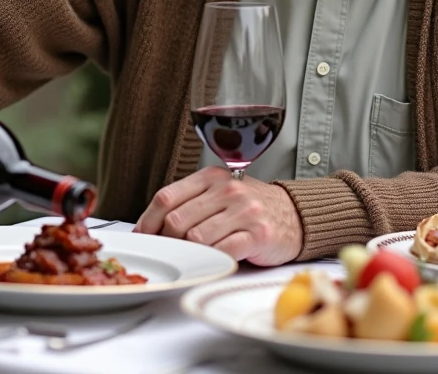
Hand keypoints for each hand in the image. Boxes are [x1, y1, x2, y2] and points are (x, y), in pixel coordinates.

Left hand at [133, 166, 302, 265]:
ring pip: (195, 237)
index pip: (166, 197)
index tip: (143, 237)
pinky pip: (222, 251)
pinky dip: (210, 260)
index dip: (147, 220)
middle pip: (176, 220)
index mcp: (211, 177)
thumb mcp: (219, 194)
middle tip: (168, 252)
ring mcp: (244, 211)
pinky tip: (211, 261)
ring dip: (187, 253)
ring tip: (191, 257)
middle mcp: (227, 190)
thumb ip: (189, 204)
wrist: (294, 216)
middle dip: (166, 241)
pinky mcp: (258, 234)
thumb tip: (150, 228)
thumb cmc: (250, 208)